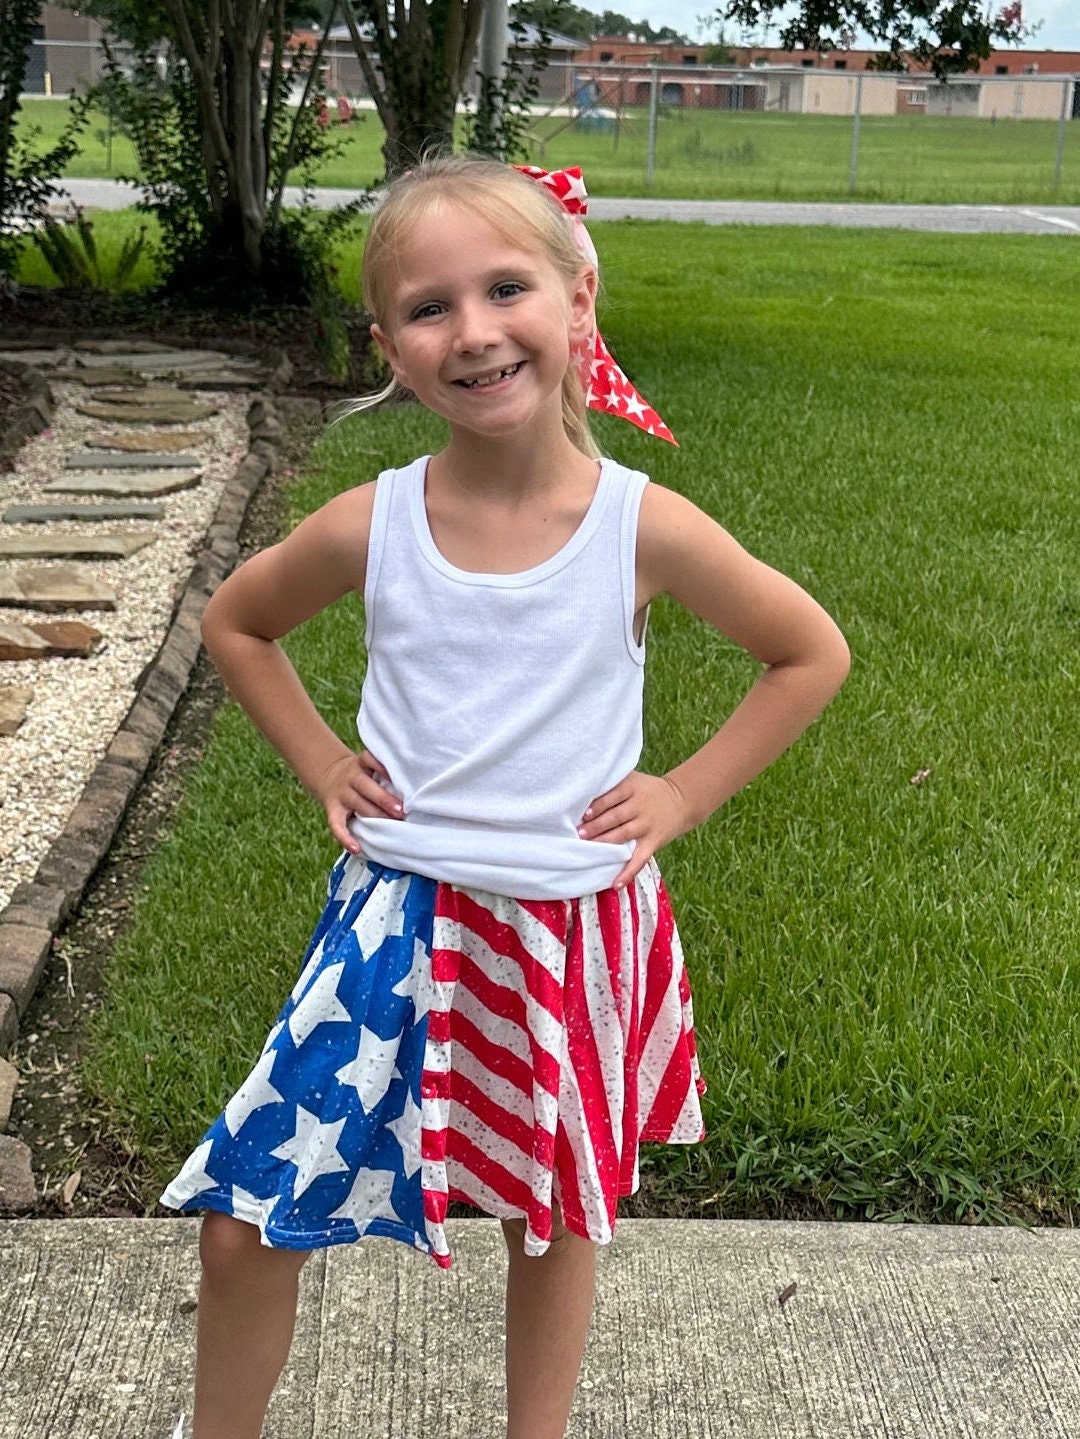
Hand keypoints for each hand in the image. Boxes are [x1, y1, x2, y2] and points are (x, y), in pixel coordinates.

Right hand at [317, 748, 402, 852]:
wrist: (329, 775)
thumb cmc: (363, 774)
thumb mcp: (369, 766)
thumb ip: (386, 773)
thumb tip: (416, 786)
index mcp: (362, 764)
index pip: (369, 759)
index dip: (381, 765)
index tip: (399, 775)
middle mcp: (351, 777)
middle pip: (366, 786)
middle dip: (384, 799)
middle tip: (401, 811)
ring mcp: (341, 794)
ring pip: (356, 803)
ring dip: (373, 815)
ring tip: (389, 827)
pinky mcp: (332, 809)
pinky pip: (336, 824)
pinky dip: (345, 838)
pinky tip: (356, 849)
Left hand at [577, 771, 691, 888]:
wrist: (682, 800)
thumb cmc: (647, 790)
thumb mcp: (633, 780)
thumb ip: (613, 785)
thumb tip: (583, 797)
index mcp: (632, 788)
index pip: (612, 796)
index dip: (598, 806)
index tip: (584, 814)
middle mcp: (640, 806)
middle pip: (616, 816)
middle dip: (596, 826)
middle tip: (579, 833)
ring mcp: (647, 825)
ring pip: (623, 835)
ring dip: (605, 842)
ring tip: (588, 849)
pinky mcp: (653, 842)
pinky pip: (640, 859)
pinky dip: (628, 872)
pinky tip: (616, 884)